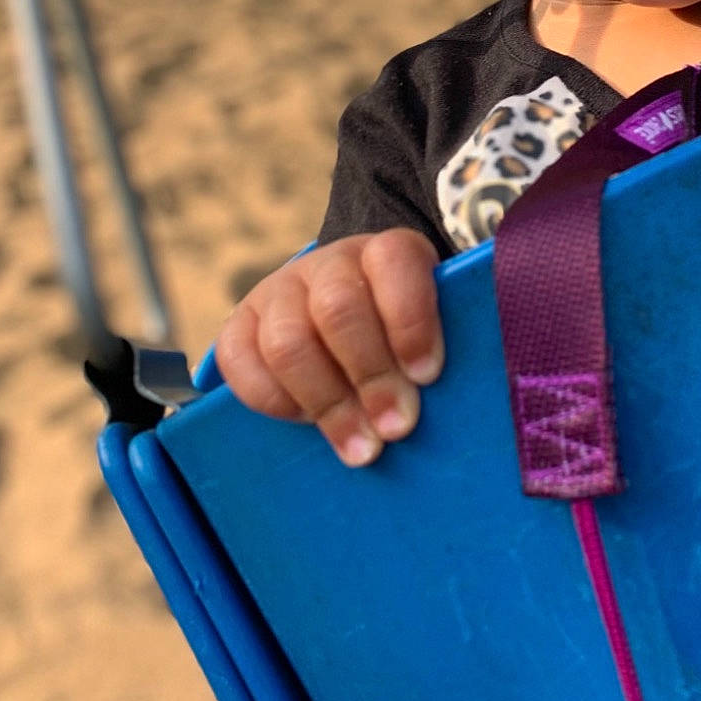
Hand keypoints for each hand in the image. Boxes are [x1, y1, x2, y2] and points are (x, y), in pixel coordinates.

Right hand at [215, 229, 443, 463]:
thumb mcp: (434, 326)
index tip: (427, 375)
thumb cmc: (403, 336)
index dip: (410, 318)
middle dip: (370, 375)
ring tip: (360, 446)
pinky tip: (308, 423)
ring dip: (326, 401)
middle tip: (395, 427)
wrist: (347, 316)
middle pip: (338, 308)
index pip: (394, 261)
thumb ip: (436, 351)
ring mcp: (279, 290)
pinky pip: (240, 361)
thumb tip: (460, 402)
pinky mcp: (240, 323)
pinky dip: (275, 400)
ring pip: (288, 341)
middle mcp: (328, 264)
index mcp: (386, 253)